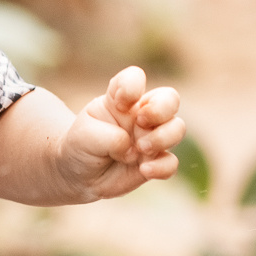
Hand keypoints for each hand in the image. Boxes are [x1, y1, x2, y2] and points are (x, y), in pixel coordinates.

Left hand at [55, 66, 183, 200]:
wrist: (79, 177)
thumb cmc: (81, 147)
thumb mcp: (84, 137)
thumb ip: (109, 137)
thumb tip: (133, 149)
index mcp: (120, 100)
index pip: (135, 78)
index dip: (133, 86)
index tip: (119, 104)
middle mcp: (140, 115)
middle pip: (170, 98)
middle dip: (161, 109)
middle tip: (140, 122)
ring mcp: (151, 138)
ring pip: (177, 129)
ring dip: (162, 138)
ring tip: (141, 149)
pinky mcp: (155, 162)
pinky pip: (171, 162)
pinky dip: (161, 167)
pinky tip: (144, 170)